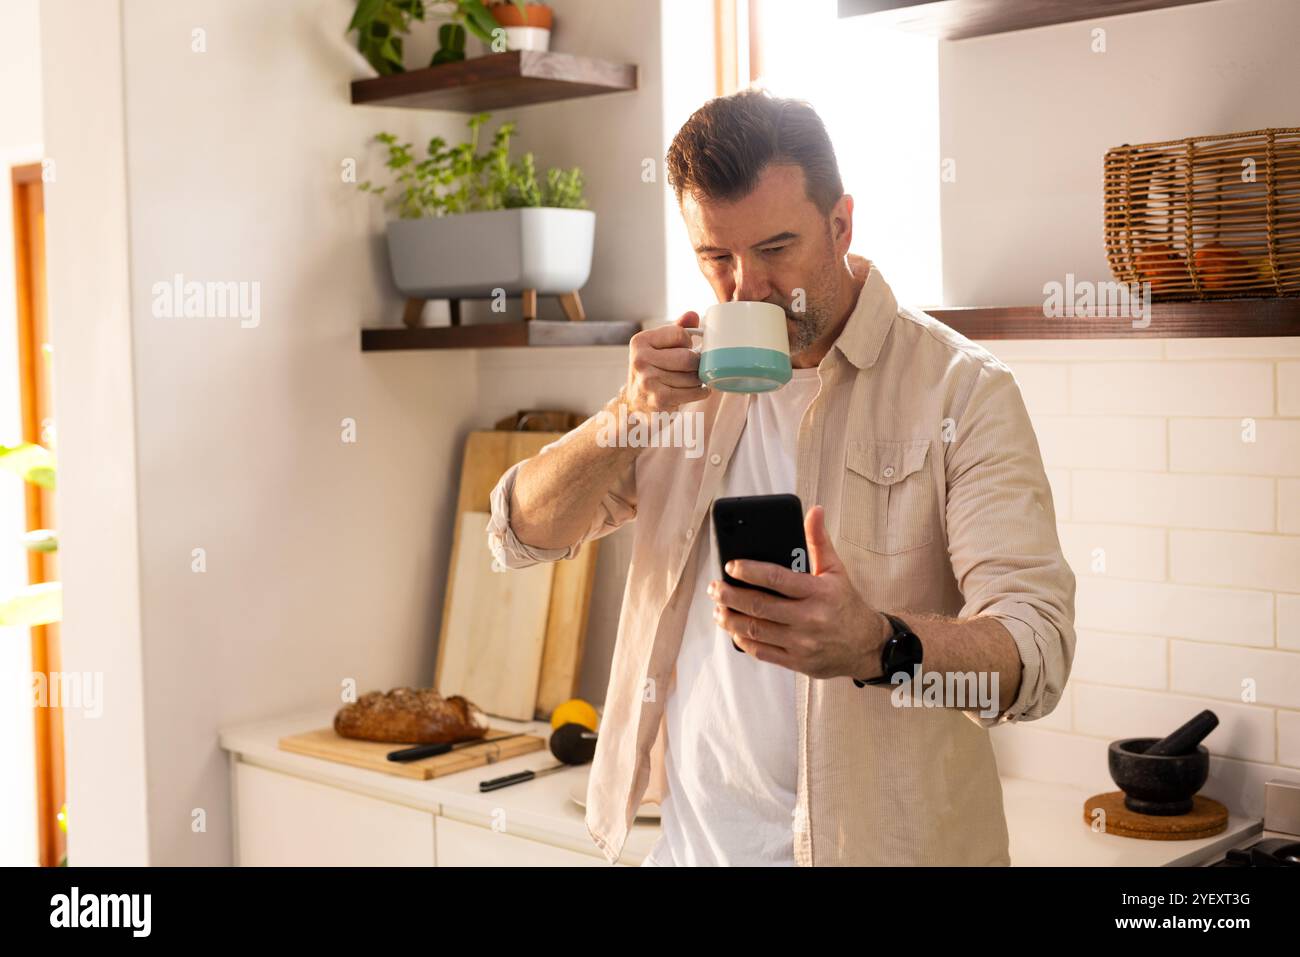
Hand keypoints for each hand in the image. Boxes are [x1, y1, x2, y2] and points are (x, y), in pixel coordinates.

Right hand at [622, 311, 705, 416]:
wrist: (635, 405)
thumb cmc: (652, 371)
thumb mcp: (659, 347)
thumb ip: (677, 329)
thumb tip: (693, 315)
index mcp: (640, 342)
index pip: (680, 334)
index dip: (687, 342)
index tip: (683, 349)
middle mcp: (640, 360)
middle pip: (687, 357)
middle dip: (696, 363)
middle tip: (692, 367)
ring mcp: (648, 381)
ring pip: (692, 376)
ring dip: (697, 379)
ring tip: (690, 380)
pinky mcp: (659, 400)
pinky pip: (693, 392)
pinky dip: (700, 392)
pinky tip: (695, 390)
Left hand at [709, 505, 887, 679]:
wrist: (866, 646)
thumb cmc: (846, 604)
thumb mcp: (836, 570)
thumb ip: (819, 541)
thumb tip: (814, 511)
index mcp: (818, 592)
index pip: (777, 579)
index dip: (749, 571)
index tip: (730, 566)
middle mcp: (809, 618)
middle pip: (759, 606)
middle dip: (730, 595)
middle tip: (715, 587)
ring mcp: (801, 642)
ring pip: (755, 630)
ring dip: (730, 619)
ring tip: (718, 608)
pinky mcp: (796, 661)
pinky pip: (761, 651)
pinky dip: (742, 640)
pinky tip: (733, 629)